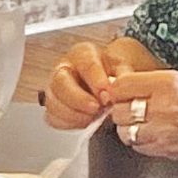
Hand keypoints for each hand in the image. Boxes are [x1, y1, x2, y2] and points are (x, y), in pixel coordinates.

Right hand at [43, 40, 158, 128]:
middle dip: (78, 98)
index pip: (86, 64)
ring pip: (54, 102)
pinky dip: (69, 123)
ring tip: (94, 117)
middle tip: (96, 108)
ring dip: (74, 114)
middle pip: (61, 82)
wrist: (108, 83)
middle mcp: (65, 68)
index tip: (106, 94)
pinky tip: (85, 122)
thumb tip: (119, 88)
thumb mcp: (123, 68)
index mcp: (83, 54)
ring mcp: (56, 88)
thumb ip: (123, 76)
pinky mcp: (54, 107)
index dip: (96, 81)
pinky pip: (54, 118)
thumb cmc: (113, 72)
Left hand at [101, 69, 177, 159]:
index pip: (121, 86)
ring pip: (125, 132)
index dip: (118, 89)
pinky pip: (139, 147)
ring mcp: (162, 132)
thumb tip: (128, 85)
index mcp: (165, 84)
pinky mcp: (167, 150)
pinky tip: (152, 135)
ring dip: (128, 127)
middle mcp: (160, 107)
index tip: (121, 90)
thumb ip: (153, 83)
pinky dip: (140, 142)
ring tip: (141, 122)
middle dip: (122, 108)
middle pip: (118, 110)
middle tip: (131, 106)